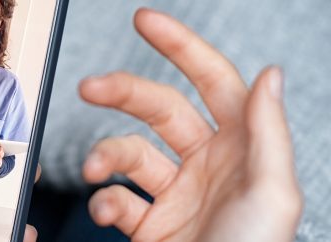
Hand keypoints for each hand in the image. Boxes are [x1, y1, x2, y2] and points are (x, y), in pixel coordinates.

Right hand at [80, 8, 301, 241]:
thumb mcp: (273, 193)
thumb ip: (266, 131)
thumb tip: (268, 75)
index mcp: (242, 148)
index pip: (212, 81)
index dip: (180, 47)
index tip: (145, 22)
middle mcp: (207, 165)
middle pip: (158, 109)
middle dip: (122, 92)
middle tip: (89, 87)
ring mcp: (176, 195)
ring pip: (129, 153)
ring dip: (105, 156)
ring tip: (96, 170)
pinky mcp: (149, 226)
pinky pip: (117, 199)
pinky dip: (104, 202)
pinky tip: (111, 215)